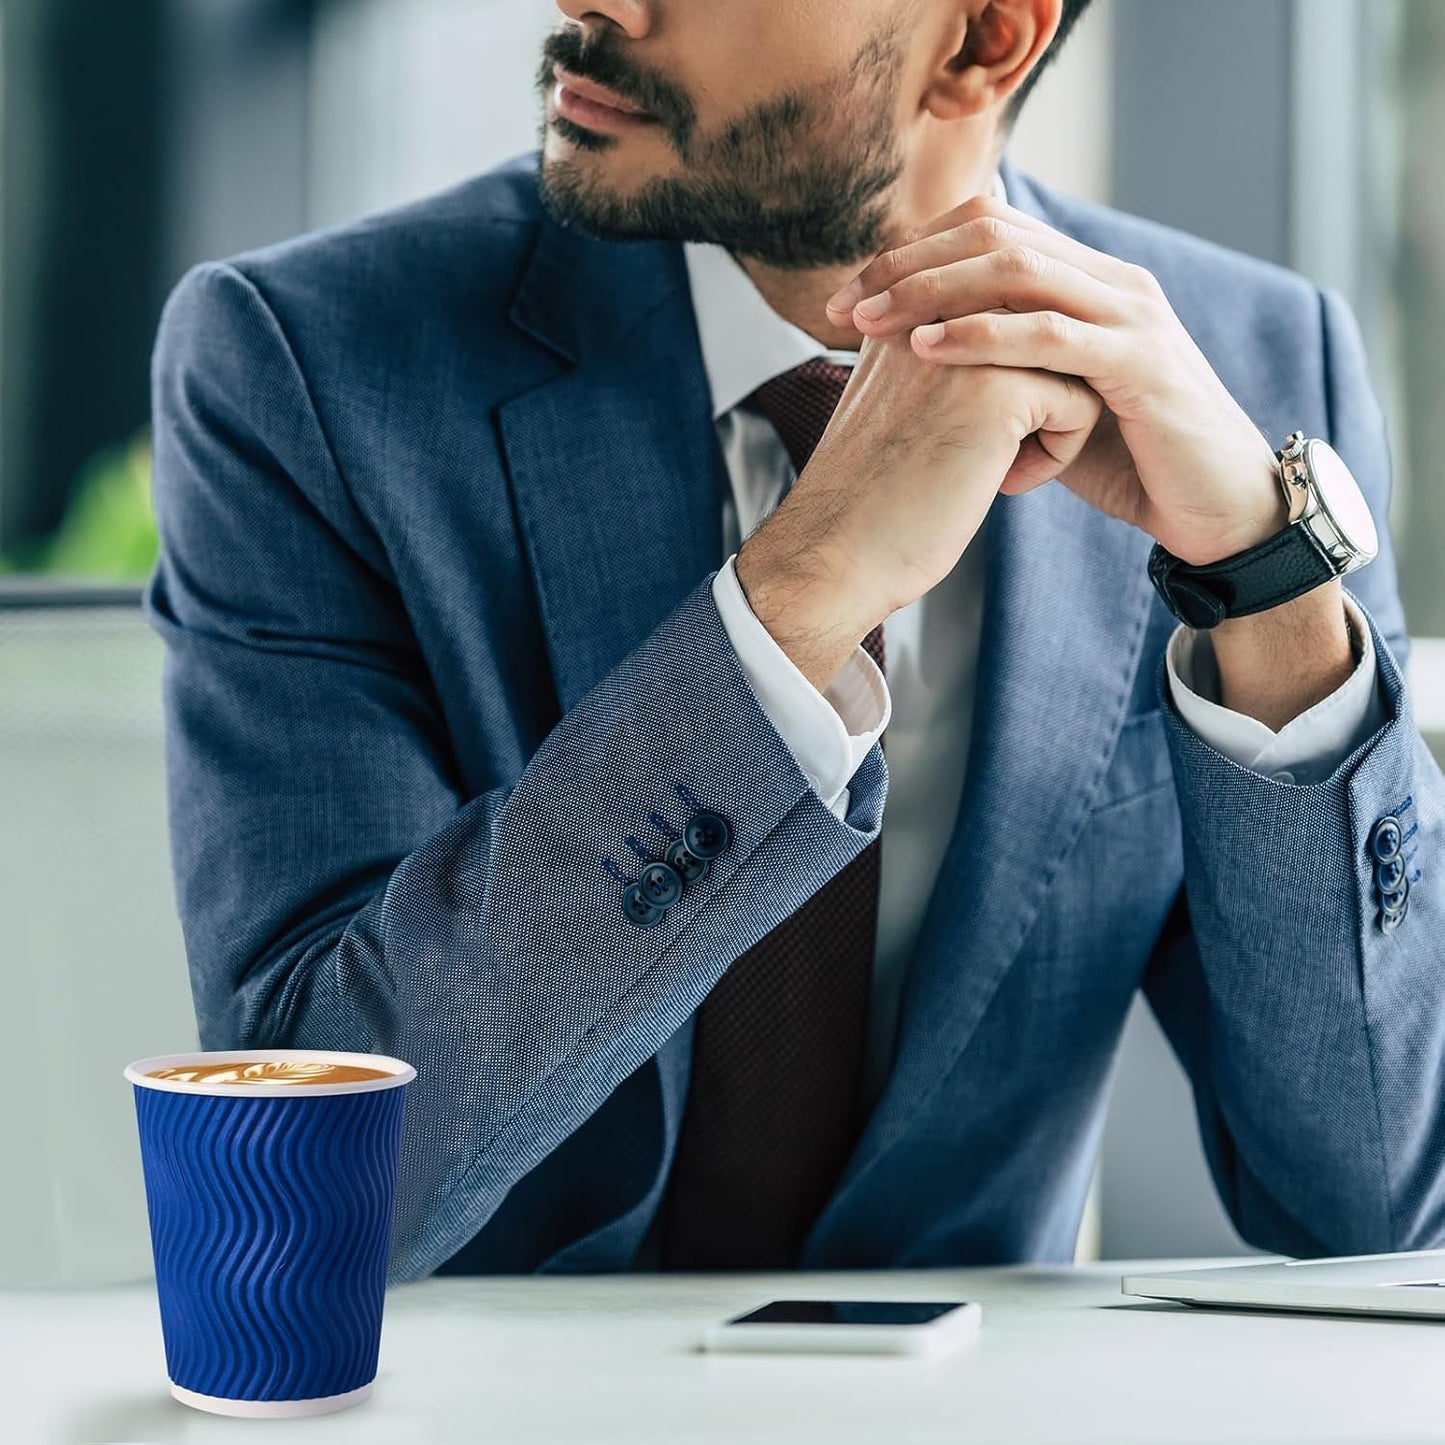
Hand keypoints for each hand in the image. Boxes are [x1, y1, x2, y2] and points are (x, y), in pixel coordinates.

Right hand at [736, 330, 1102, 690]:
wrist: (834, 553)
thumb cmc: (871, 495)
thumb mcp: (900, 397)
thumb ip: (943, 355)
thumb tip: (1012, 344)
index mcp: (905, 302)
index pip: (1009, 310)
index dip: (1008, 376)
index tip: (957, 432)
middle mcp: (935, 307)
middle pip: (1045, 328)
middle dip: (1038, 390)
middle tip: (985, 450)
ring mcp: (968, 343)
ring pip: (1071, 360)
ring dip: (1051, 421)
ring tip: (997, 466)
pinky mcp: (1000, 389)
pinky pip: (1081, 402)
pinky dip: (1057, 452)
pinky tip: (1002, 482)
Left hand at [823, 194, 1287, 568]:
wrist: (1211, 507)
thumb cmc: (1127, 460)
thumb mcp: (1049, 402)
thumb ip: (1002, 369)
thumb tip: (923, 361)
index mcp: (1086, 281)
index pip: (987, 230)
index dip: (910, 253)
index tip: (845, 297)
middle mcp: (1110, 282)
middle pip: (994, 235)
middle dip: (907, 265)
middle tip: (842, 304)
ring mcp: (1130, 316)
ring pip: (1019, 271)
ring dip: (932, 292)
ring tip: (869, 322)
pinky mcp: (1141, 363)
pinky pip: (1050, 336)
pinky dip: (983, 336)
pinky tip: (928, 348)